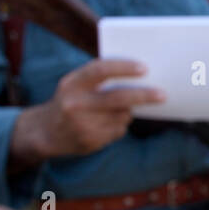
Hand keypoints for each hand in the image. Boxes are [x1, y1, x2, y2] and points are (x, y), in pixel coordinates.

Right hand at [10, 59, 164, 167]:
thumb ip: (100, 79)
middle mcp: (75, 104)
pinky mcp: (91, 142)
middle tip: (163, 94)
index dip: (124, 68)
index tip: (145, 68)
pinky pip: (118, 130)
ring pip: (122, 115)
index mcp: (71, 84)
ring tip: (115, 109)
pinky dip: (119, 124)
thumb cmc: (71, 100)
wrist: (45, 132)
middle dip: (144, 96)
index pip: (100, 70)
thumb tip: (141, 75)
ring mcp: (83, 125)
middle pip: (118, 98)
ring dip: (128, 111)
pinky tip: (105, 123)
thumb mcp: (75, 84)